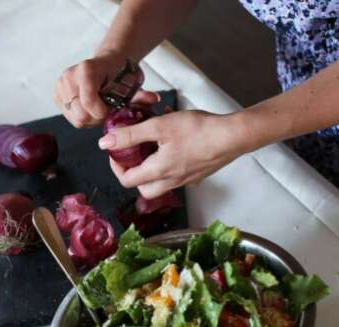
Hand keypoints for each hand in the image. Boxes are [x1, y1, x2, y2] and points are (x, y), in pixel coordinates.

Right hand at [54, 52, 158, 127]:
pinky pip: (70, 117)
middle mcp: (69, 75)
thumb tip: (154, 99)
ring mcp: (60, 85)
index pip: (88, 103)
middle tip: (106, 111)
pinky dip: (81, 117)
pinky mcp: (57, 94)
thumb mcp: (132, 84)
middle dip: (96, 118)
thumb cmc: (120, 74)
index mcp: (87, 69)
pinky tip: (90, 108)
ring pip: (75, 119)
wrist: (108, 62)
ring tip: (99, 108)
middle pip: (80, 115)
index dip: (101, 113)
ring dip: (90, 119)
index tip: (110, 111)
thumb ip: (141, 95)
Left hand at [98, 110, 245, 197]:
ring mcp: (187, 180)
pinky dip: (170, 164)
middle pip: (143, 188)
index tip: (116, 151)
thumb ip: (130, 135)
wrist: (234, 135)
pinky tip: (175, 145)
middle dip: (134, 173)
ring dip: (152, 168)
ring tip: (153, 146)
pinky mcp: (199, 174)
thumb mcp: (158, 127)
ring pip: (161, 183)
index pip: (127, 180)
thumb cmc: (198, 130)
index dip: (116, 166)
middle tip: (133, 154)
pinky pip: (178, 175)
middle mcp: (172, 181)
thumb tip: (105, 143)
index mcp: (158, 172)